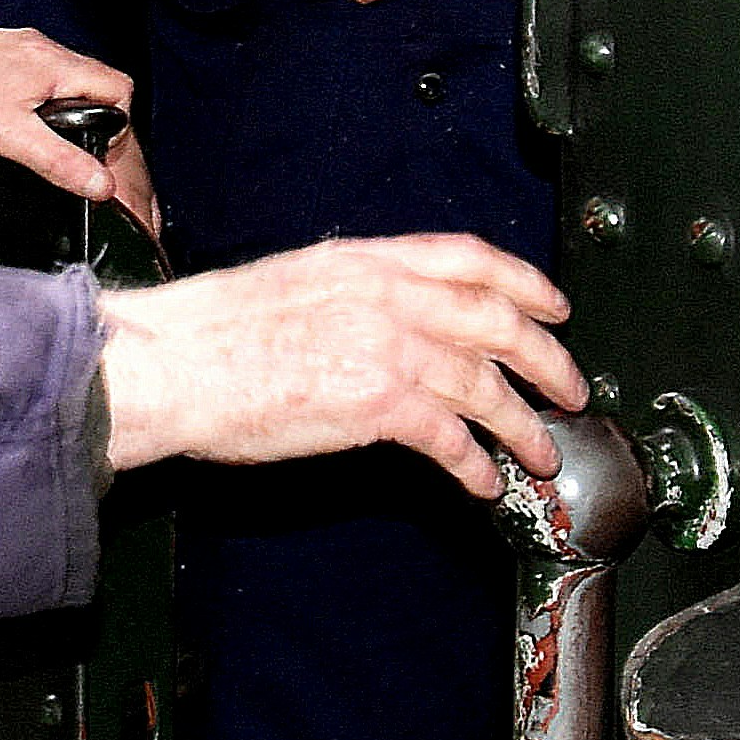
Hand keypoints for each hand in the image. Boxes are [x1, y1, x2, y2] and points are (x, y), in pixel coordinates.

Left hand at [0, 26, 159, 234]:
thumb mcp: (8, 137)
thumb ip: (58, 161)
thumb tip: (101, 185)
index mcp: (54, 63)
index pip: (117, 90)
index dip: (120, 126)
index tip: (110, 159)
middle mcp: (41, 52)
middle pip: (96, 89)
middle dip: (101, 129)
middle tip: (97, 168)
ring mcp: (18, 53)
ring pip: (67, 86)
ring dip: (75, 117)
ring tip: (72, 155)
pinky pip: (38, 83)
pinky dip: (47, 109)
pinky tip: (32, 130)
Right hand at [94, 235, 581, 501]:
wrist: (169, 363)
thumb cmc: (210, 333)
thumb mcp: (296, 283)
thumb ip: (354, 294)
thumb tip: (392, 323)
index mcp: (365, 260)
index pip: (469, 256)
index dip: (524, 280)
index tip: (552, 305)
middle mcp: (385, 294)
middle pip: (496, 319)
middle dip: (546, 357)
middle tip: (570, 387)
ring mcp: (385, 346)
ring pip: (486, 383)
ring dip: (523, 423)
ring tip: (540, 450)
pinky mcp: (376, 402)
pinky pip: (450, 437)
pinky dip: (475, 464)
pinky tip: (482, 482)